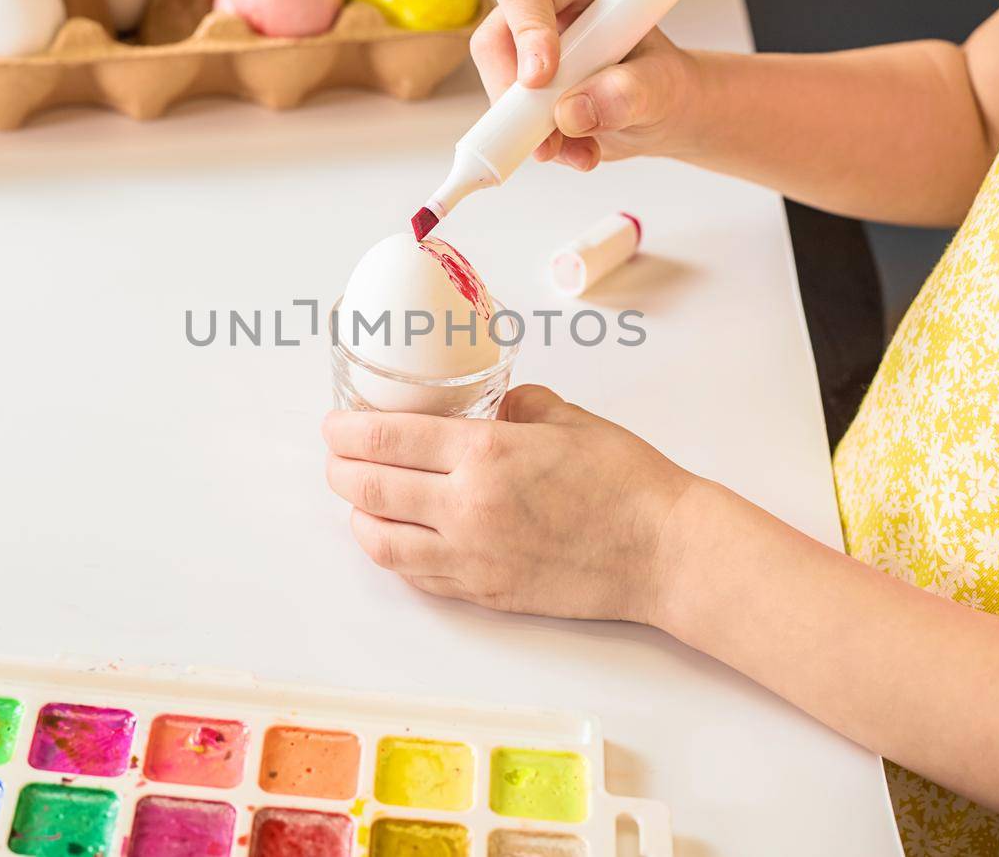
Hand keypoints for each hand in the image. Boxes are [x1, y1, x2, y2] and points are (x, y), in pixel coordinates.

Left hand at [321, 384, 701, 625]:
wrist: (664, 552)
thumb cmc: (626, 482)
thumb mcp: (567, 418)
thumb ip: (515, 406)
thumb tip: (487, 406)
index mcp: (484, 454)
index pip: (386, 439)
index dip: (346, 430)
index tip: (334, 424)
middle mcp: (466, 507)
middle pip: (369, 489)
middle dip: (340, 469)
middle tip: (336, 456)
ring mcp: (471, 557)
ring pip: (381, 540)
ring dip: (358, 516)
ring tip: (358, 499)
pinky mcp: (483, 593)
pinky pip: (416, 574)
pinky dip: (393, 552)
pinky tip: (396, 535)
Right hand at [470, 0, 697, 171]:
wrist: (663, 113)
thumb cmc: (664, 82)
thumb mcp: (663, 85)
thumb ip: (628, 91)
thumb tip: (573, 110)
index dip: (527, 29)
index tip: (541, 77)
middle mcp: (544, 15)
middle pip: (494, 42)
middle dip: (514, 93)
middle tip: (547, 130)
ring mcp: (525, 56)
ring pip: (498, 89)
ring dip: (530, 130)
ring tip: (583, 149)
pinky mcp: (521, 95)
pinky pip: (507, 123)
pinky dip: (537, 145)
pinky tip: (577, 151)